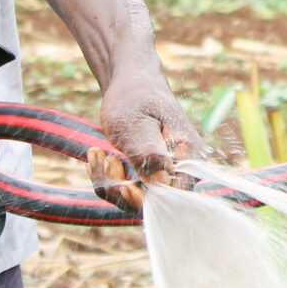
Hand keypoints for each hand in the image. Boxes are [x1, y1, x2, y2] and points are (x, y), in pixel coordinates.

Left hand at [90, 72, 204, 212]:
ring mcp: (165, 174)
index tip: (123, 187)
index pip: (174, 199)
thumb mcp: (136, 124)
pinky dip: (108, 178)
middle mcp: (182, 171)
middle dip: (120, 189)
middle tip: (103, 159)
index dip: (147, 201)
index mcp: (189, 158)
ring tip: (97, 153)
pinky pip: (127, 190)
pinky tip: (98, 156)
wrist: (131, 82)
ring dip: (110, 182)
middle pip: (153, 204)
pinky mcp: (149, 175)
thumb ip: (149, 154)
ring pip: (135, 200)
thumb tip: (162, 182)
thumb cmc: (136, 97)